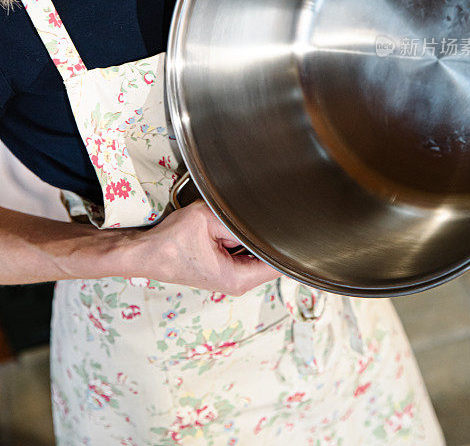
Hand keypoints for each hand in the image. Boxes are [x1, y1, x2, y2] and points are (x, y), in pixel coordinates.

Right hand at [127, 200, 281, 295]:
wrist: (145, 253)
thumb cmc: (170, 242)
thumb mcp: (206, 219)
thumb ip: (236, 220)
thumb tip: (259, 218)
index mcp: (237, 279)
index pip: (277, 265)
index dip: (285, 245)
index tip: (290, 228)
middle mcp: (237, 283)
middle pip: (268, 258)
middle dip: (264, 237)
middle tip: (254, 218)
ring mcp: (232, 278)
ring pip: (255, 253)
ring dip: (249, 238)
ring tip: (231, 226)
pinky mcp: (225, 269)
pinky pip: (244, 252)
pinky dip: (240, 240)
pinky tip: (226, 230)